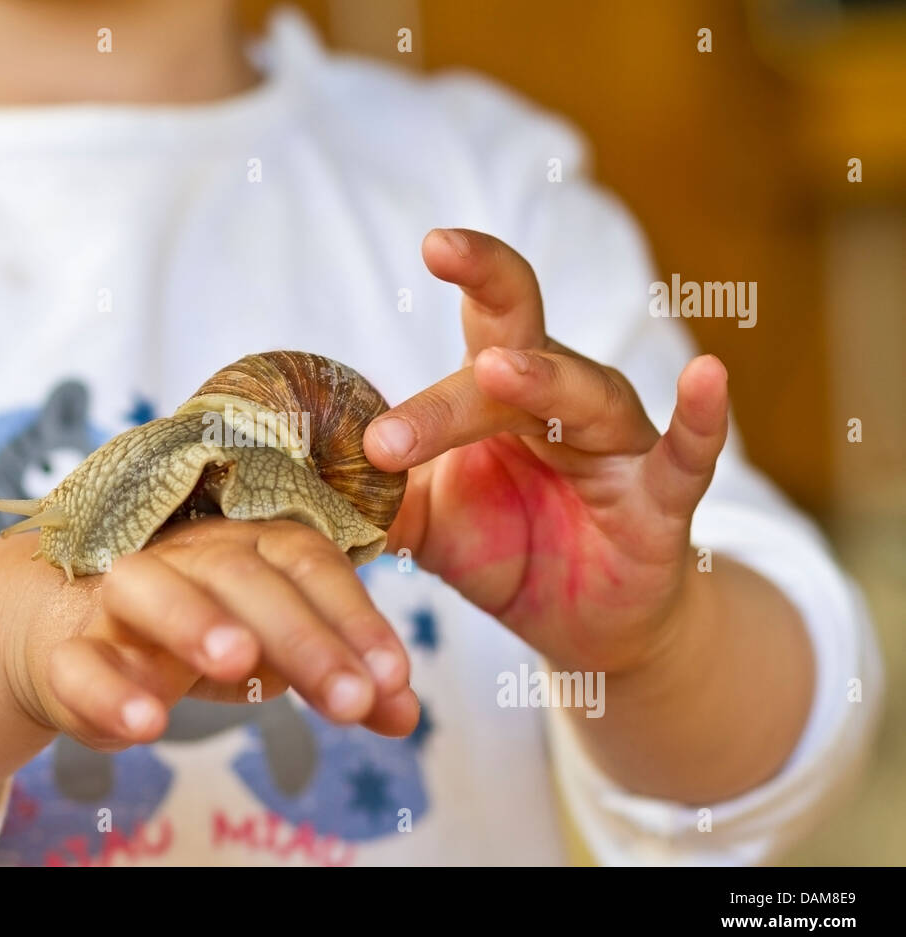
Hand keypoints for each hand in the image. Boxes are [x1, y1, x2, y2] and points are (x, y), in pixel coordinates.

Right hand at [9, 516, 419, 751]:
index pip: (307, 560)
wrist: (81, 636)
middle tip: (350, 698)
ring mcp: (119, 599)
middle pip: (240, 574)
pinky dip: (108, 692)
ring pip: (147, 588)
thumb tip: (406, 715)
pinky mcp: (68, 650)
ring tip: (240, 663)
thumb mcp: (278, 656)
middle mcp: (184, 558)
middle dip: (300, 634)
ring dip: (194, 621)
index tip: (393, 678)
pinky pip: (79, 663)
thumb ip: (341, 679)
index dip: (353, 616)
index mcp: (246, 546)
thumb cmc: (201, 637)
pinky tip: (145, 725)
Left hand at [364, 229, 729, 674]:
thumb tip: (301, 479)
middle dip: (475, 332)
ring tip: (497, 369)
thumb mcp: (427, 526)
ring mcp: (617, 445)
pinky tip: (708, 378)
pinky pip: (687, 457)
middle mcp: (564, 400)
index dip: (470, 268)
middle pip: (523, 346)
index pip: (488, 314)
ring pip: (584, 397)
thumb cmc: (504, 548)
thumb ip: (378, 499)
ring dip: (541, 381)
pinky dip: (699, 420)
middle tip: (422, 319)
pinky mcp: (660, 503)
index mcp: (503, 393)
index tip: (431, 241)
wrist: (584, 623)